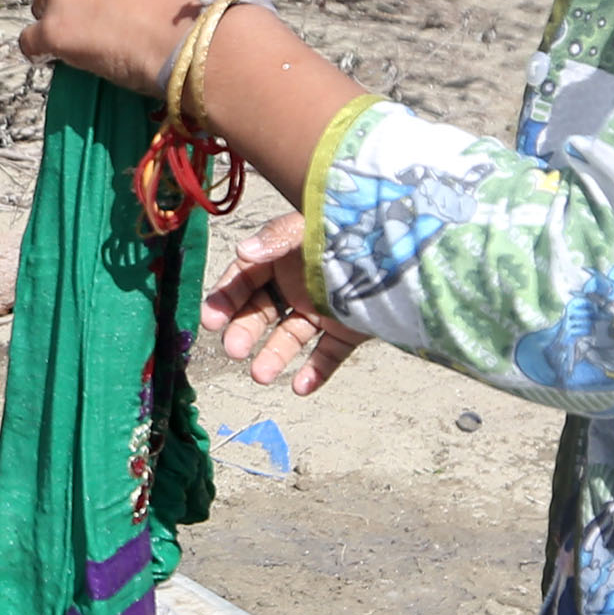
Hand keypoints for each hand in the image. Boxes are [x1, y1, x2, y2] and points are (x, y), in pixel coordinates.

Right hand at [201, 211, 367, 397]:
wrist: (402, 243)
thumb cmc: (348, 227)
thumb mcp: (306, 228)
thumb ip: (275, 240)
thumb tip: (243, 251)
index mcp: (282, 258)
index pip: (245, 280)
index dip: (226, 299)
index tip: (211, 320)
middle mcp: (297, 287)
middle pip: (262, 313)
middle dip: (245, 332)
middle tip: (234, 350)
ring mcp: (322, 311)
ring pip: (291, 338)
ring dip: (274, 357)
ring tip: (261, 375)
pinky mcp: (347, 331)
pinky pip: (328, 355)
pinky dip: (316, 372)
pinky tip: (302, 387)